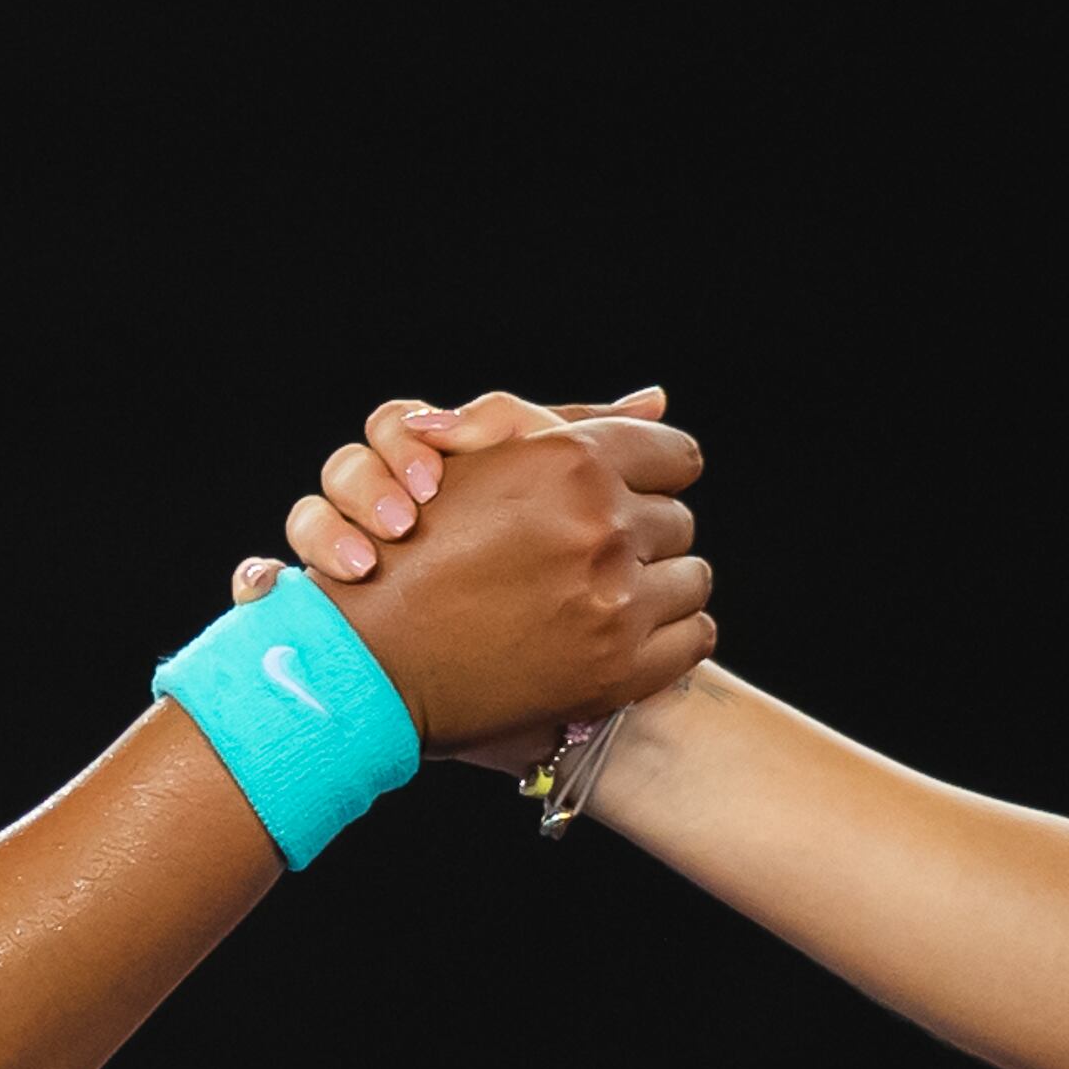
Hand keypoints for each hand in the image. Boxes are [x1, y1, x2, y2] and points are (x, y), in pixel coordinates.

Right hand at [225, 393, 709, 747]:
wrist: (372, 662)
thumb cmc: (416, 550)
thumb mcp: (485, 460)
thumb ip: (571, 424)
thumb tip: (657, 398)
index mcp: (572, 463)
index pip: (674, 454)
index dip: (647, 474)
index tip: (624, 497)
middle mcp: (600, 527)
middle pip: (678, 518)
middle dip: (640, 532)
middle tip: (588, 555)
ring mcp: (615, 602)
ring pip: (692, 576)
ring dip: (655, 585)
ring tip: (599, 597)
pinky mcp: (620, 671)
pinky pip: (695, 638)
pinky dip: (663, 637)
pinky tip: (614, 637)